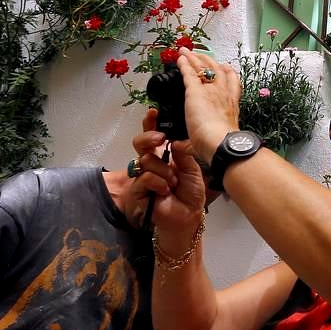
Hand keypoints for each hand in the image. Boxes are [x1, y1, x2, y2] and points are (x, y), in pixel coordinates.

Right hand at [130, 110, 205, 238]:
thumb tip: (176, 140)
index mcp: (165, 156)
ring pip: (146, 160)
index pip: (154, 137)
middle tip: (161, 139)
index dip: (150, 124)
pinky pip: (146, 177)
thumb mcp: (192, 170)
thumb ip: (183, 154)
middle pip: (140, 144)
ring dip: (164, 171)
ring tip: (173, 183)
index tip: (153, 112)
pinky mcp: (137, 190)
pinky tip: (165, 191)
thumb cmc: (190, 194)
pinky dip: (159, 183)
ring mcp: (143, 176)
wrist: (187, 217)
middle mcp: (152, 164)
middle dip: (149, 138)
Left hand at [176, 51, 240, 164]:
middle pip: (219, 71)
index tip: (226, 67)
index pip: (232, 84)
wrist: (220, 143)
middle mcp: (223, 94)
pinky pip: (189, 73)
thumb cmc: (220, 145)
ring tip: (188, 51)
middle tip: (203, 55)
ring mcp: (210, 91)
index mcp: (231, 105)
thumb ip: (193, 142)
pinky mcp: (195, 91)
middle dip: (210, 61)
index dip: (229, 74)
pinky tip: (179, 59)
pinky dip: (184, 64)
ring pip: (204, 68)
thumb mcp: (214, 139)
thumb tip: (181, 146)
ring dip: (196, 58)